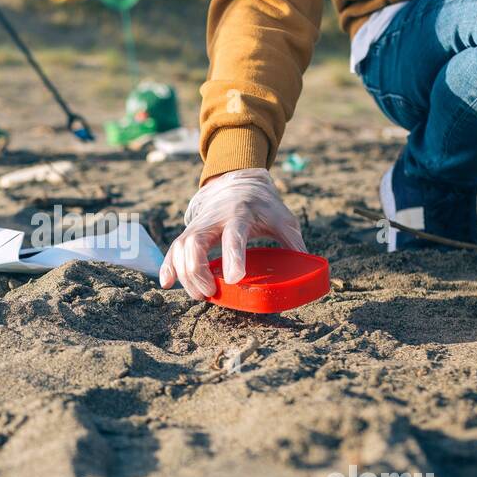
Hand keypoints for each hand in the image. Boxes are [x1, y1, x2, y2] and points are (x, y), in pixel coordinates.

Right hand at [159, 168, 306, 300]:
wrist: (237, 182)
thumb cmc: (263, 205)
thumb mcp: (283, 218)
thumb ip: (293, 242)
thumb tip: (309, 270)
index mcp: (240, 214)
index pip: (234, 235)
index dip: (233, 257)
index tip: (234, 280)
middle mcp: (214, 219)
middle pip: (195, 244)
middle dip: (198, 272)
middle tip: (211, 293)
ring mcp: (198, 225)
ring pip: (180, 248)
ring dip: (185, 274)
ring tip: (200, 294)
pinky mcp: (189, 232)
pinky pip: (173, 249)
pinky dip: (169, 267)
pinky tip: (167, 283)